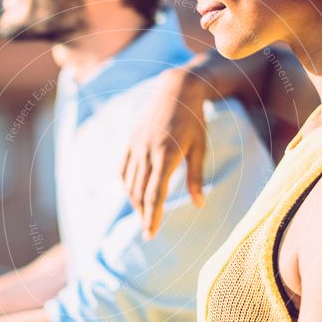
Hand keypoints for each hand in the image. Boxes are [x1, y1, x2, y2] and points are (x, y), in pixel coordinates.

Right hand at [121, 63, 207, 238]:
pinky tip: (131, 194)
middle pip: (140, 192)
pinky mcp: (130, 140)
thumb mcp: (200, 147)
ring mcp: (135, 145)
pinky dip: (125, 184)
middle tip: (148, 230)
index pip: (155, 194)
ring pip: (129, 183)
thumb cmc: (194, 119)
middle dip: (143, 214)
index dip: (152, 216)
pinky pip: (122, 168)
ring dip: (135, 202)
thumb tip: (199, 204)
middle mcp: (147, 151)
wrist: (176, 88)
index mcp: (166, 154)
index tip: (150, 233)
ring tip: (144, 214)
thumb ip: (196, 177)